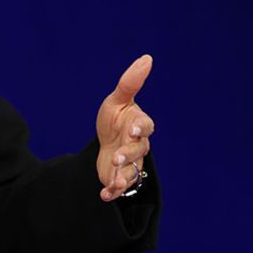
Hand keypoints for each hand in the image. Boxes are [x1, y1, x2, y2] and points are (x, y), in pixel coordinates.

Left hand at [96, 54, 154, 200]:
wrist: (105, 143)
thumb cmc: (114, 119)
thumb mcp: (117, 100)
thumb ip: (130, 82)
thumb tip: (147, 57)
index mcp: (139, 124)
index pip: (145, 126)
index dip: (141, 128)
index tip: (133, 129)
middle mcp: (138, 145)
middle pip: (138, 151)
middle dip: (128, 154)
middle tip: (117, 157)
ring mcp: (131, 163)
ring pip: (132, 171)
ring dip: (122, 176)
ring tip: (112, 180)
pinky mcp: (120, 178)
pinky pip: (120, 187)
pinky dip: (113, 192)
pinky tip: (104, 194)